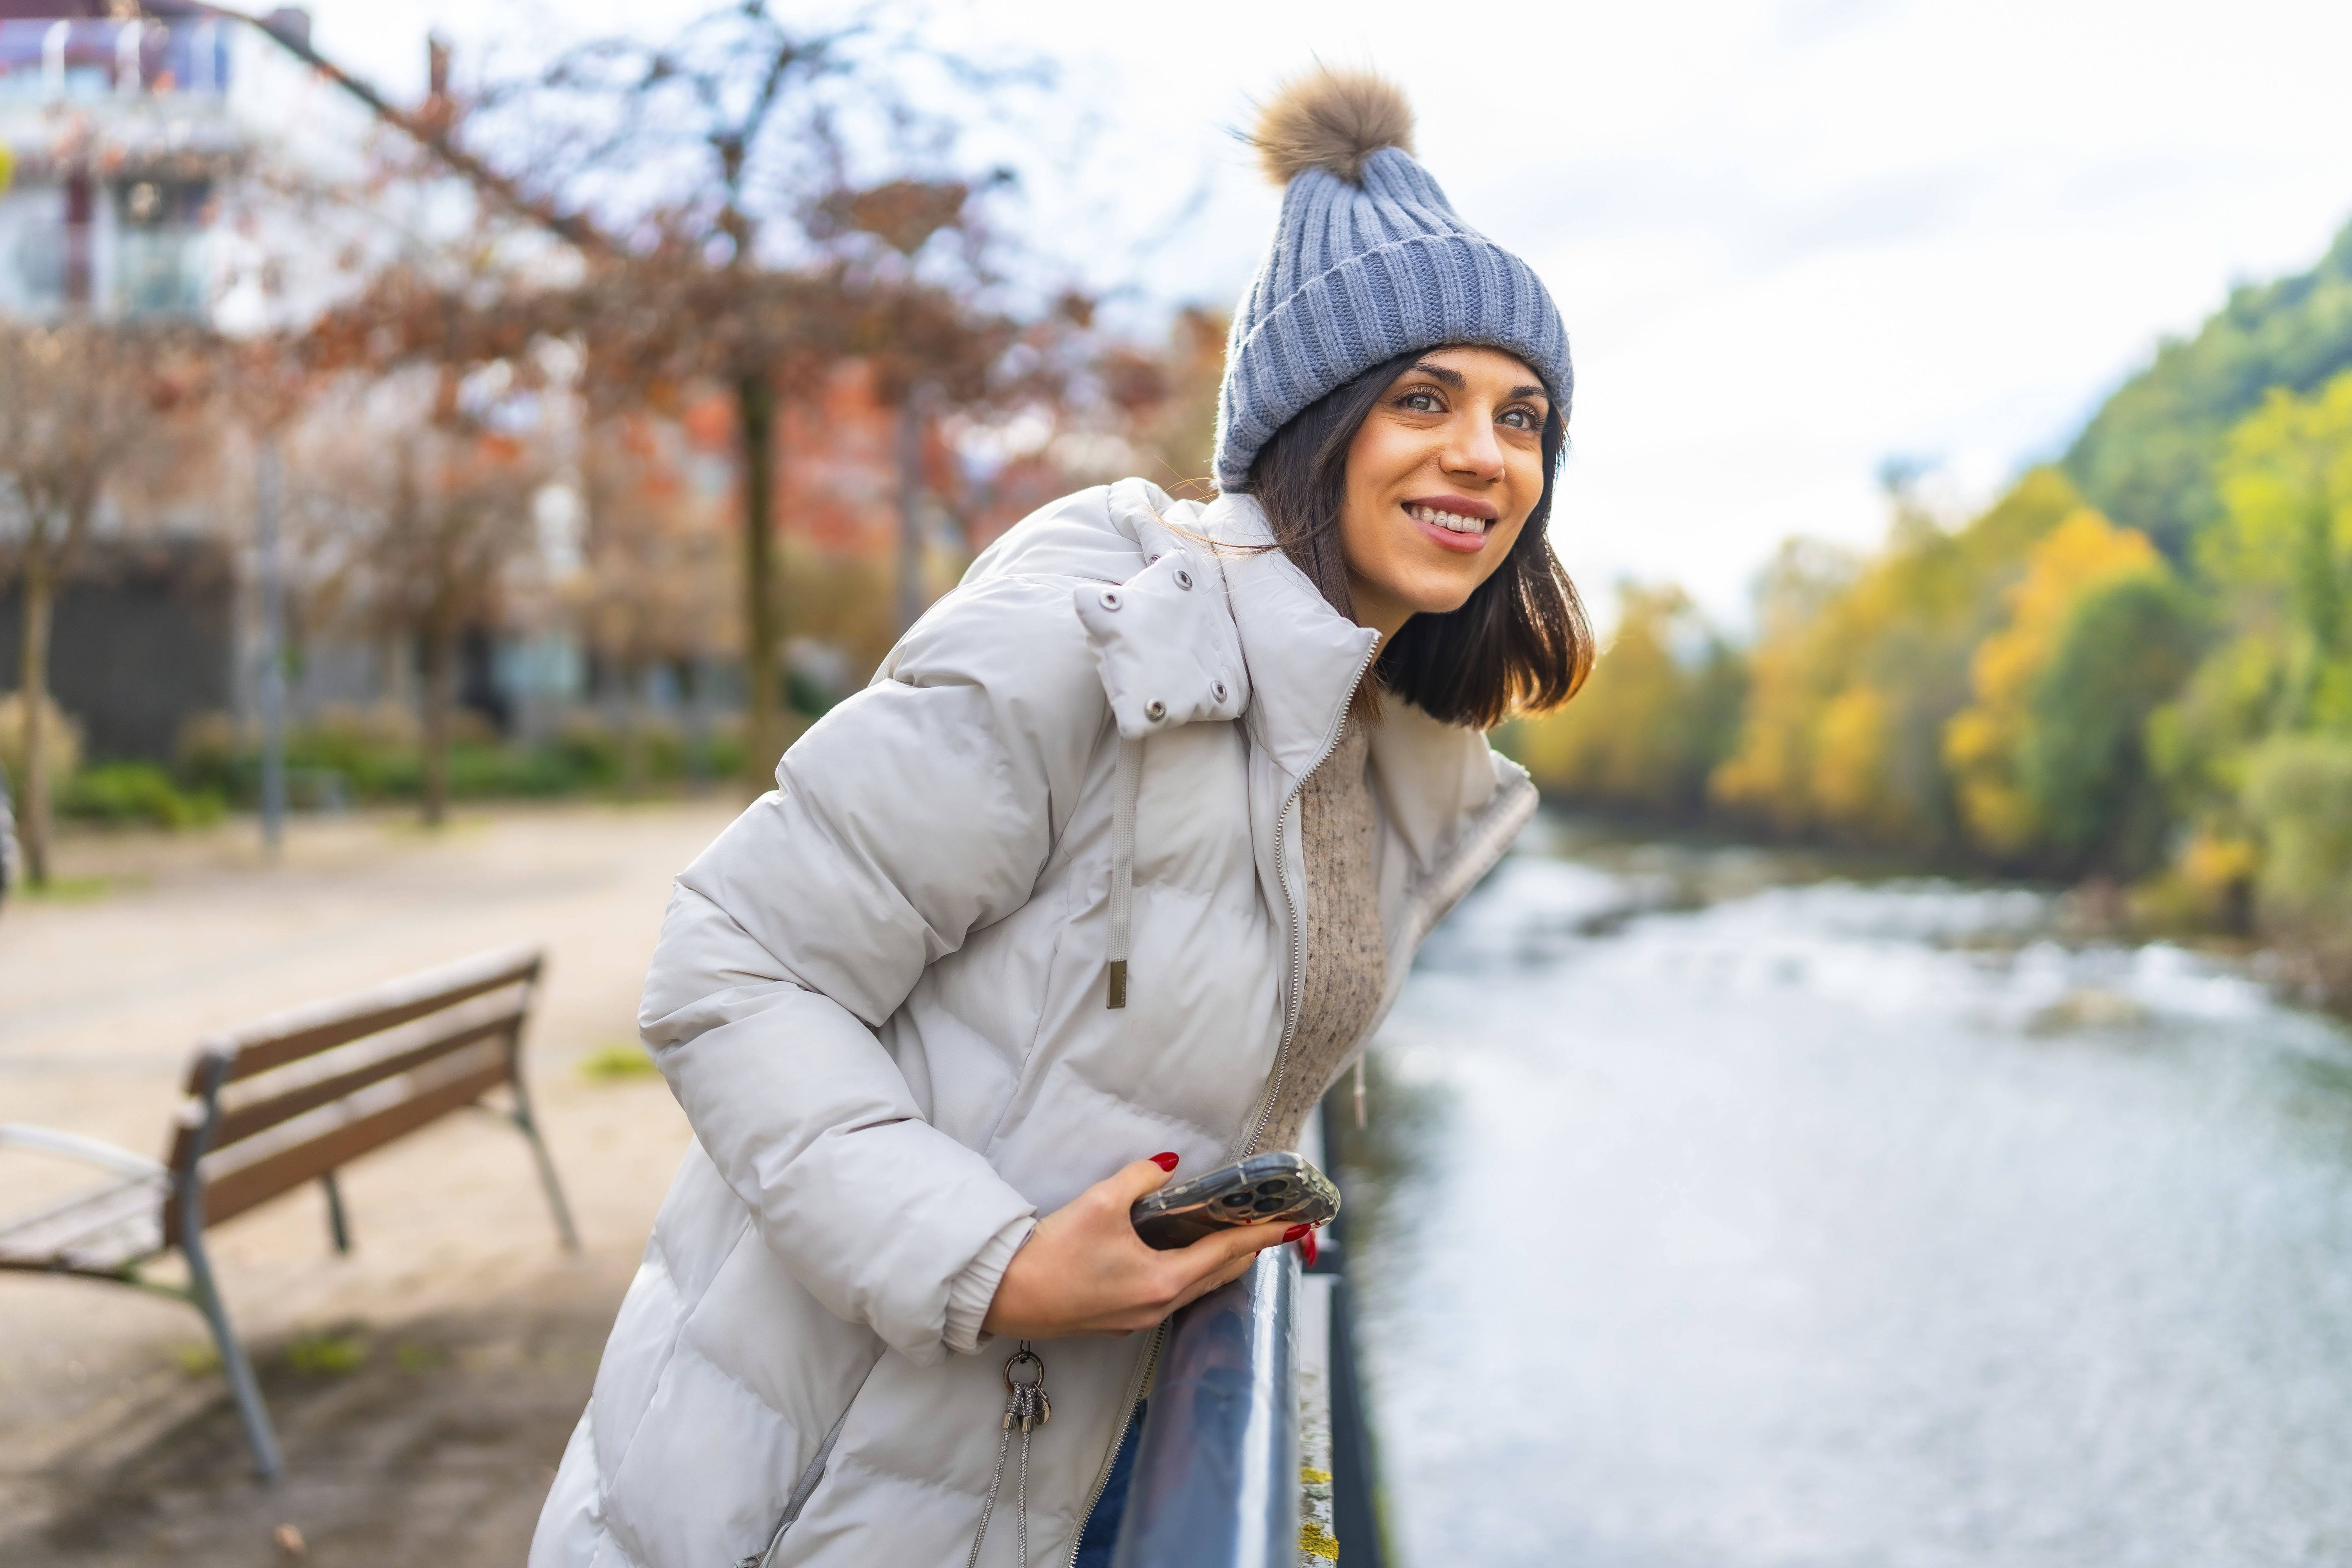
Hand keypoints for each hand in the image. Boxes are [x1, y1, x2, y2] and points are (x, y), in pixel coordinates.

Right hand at [981, 1155, 1295, 1338]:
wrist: (1007, 1294)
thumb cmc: (1054, 1252)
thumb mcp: (1101, 1202)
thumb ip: (1141, 1178)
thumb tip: (1167, 1166)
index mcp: (1164, 1280)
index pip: (1229, 1253)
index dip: (1264, 1235)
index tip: (1294, 1225)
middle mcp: (1159, 1306)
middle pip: (1218, 1276)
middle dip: (1246, 1251)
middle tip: (1266, 1225)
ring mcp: (1139, 1319)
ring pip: (1195, 1289)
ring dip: (1217, 1264)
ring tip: (1232, 1238)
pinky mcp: (1120, 1321)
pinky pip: (1170, 1297)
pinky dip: (1188, 1275)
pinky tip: (1181, 1257)